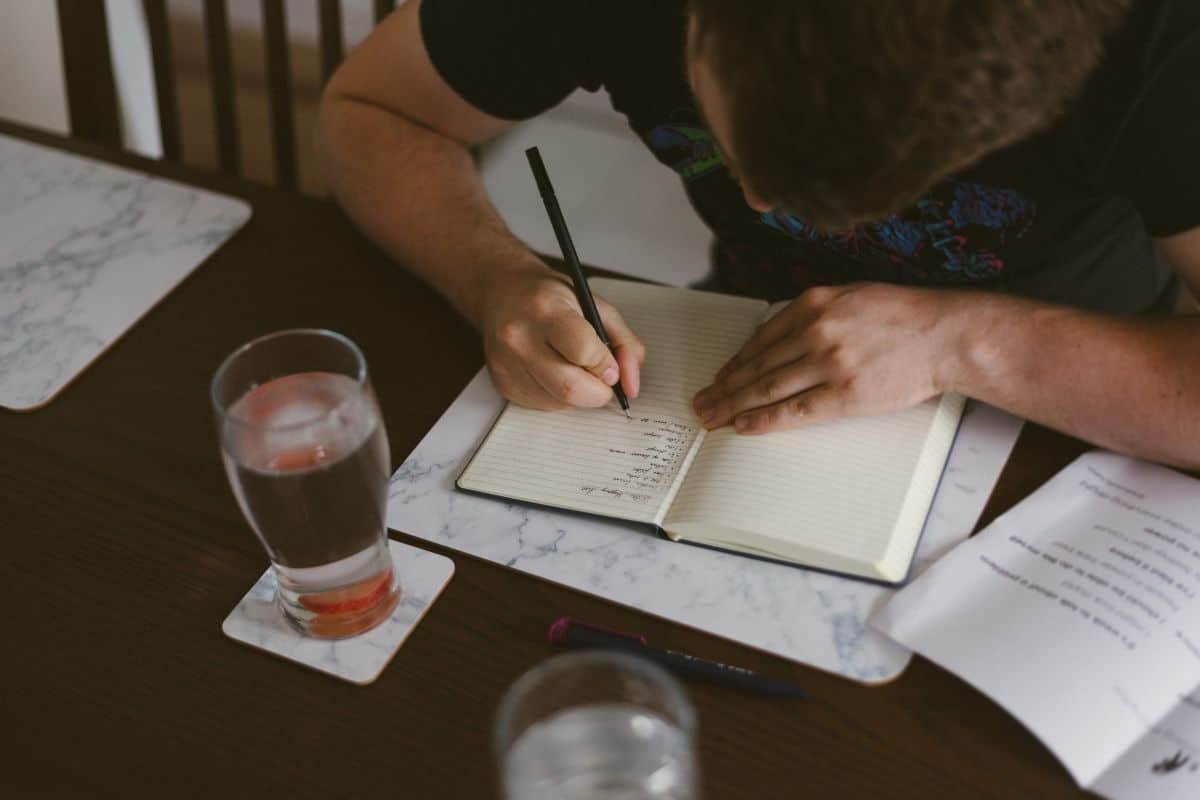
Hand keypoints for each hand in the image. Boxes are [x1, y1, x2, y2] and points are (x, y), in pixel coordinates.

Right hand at [480, 265, 644, 409]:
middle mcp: (519, 338)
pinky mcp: (504, 384)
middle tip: (603, 380)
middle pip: (570, 388)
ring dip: (580, 395)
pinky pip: (544, 405)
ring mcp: (508, 364)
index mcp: (545, 309)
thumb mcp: (596, 306)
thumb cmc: (551, 297)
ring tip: (575, 368)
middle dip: (599, 392)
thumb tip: (631, 385)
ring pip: (560, 402)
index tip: (611, 365)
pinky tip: (556, 372)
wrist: (503, 294)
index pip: (584, 351)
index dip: (606, 365)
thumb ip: (624, 344)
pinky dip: (560, 397)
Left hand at [692, 283, 962, 433]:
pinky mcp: (845, 394)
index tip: (720, 376)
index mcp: (814, 303)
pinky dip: (764, 420)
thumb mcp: (852, 296)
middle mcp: (816, 331)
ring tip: (713, 417)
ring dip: (734, 405)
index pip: (761, 338)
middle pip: (757, 365)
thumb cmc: (904, 316)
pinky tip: (744, 426)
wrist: (945, 335)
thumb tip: (778, 337)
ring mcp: (829, 363)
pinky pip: (794, 411)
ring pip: (767, 388)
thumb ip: (814, 313)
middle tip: (703, 402)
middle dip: (724, 387)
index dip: (736, 361)